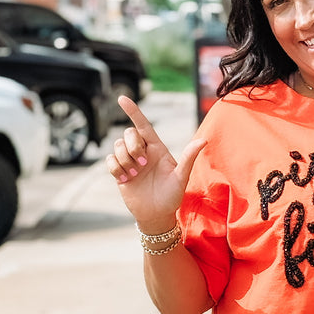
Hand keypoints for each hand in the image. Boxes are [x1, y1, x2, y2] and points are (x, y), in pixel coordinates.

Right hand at [106, 96, 205, 231]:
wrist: (156, 215)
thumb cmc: (172, 196)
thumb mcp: (181, 178)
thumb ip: (189, 158)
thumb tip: (203, 140)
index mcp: (157, 148)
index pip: (143, 125)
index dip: (133, 111)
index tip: (122, 98)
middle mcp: (142, 151)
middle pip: (128, 133)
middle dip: (133, 147)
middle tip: (142, 165)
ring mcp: (129, 161)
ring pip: (117, 146)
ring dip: (124, 160)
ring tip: (134, 175)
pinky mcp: (119, 171)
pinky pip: (109, 160)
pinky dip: (115, 169)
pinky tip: (125, 180)